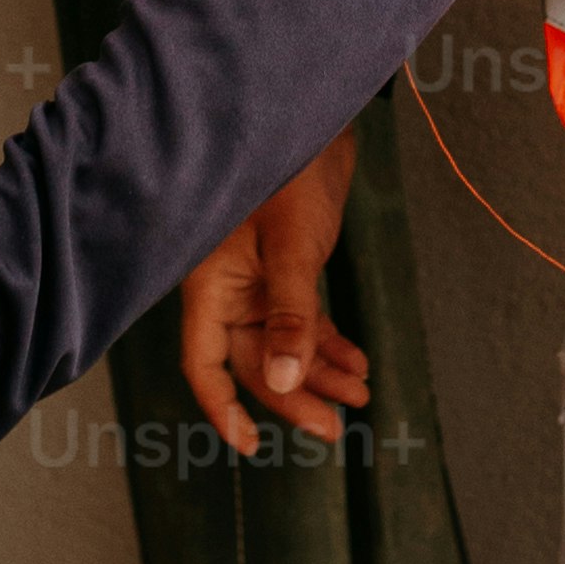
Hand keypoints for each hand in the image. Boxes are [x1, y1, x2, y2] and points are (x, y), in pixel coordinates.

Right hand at [180, 129, 370, 452]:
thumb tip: (288, 380)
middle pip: (253, 362)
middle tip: (334, 429)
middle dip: (294, 397)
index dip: (223, 408)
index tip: (251, 445)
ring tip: (359, 396)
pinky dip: (329, 343)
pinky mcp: (285, 269)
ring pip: (283, 346)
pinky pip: (302, 321)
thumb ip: (290, 315)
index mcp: (210, 285)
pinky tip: (357, 362)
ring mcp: (256, 281)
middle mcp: (228, 289)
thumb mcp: (293, 247)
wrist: (314, 119)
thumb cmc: (292, 171)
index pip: (205, 363)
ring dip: (319, 373)